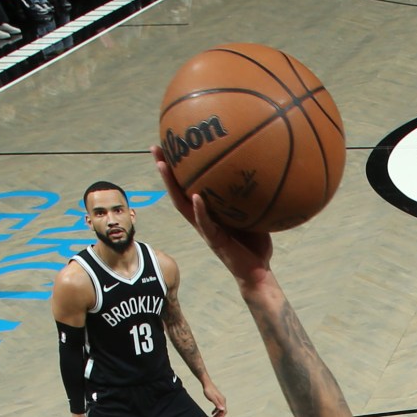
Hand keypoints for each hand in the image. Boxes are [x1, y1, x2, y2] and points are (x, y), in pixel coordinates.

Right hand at [151, 141, 271, 283]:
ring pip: (183, 204)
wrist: (258, 272)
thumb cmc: (255, 243)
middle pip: (177, 190)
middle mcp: (202, 218)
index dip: (179, 167)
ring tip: (163, 165)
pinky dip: (200, 210)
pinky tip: (196, 196)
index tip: (171, 145)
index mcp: (208, 211)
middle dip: (165, 169)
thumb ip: (250, 195)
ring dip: (171, 185)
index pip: (189, 185)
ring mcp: (206, 229)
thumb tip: (260, 167)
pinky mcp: (215, 240)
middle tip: (155, 148)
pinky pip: (205, 223)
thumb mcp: (253, 213)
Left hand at [202, 379, 226, 416]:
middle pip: (223, 411)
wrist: (207, 384)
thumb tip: (222, 410)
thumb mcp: (212, 398)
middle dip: (220, 416)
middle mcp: (223, 400)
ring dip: (218, 414)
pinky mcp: (217, 399)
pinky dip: (216, 410)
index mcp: (222, 401)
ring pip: (221, 409)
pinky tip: (212, 413)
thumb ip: (217, 404)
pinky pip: (218, 406)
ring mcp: (220, 400)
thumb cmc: (209, 390)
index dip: (221, 416)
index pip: (224, 411)